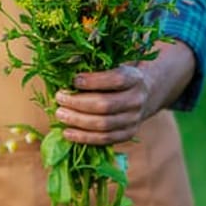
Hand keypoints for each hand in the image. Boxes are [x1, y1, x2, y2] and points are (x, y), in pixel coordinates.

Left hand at [54, 42, 196, 144]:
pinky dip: (84, 137)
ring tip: (60, 114)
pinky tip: (67, 132)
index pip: (116, 80)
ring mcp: (134, 119)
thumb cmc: (117, 78)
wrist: (146, 95)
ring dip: (77, 121)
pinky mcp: (128, 133)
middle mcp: (138, 99)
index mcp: (135, 78)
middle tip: (59, 98)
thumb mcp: (113, 66)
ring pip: (104, 124)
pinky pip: (105, 139)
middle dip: (78, 102)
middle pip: (106, 105)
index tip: (74, 80)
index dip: (93, 81)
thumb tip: (62, 71)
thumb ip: (94, 68)